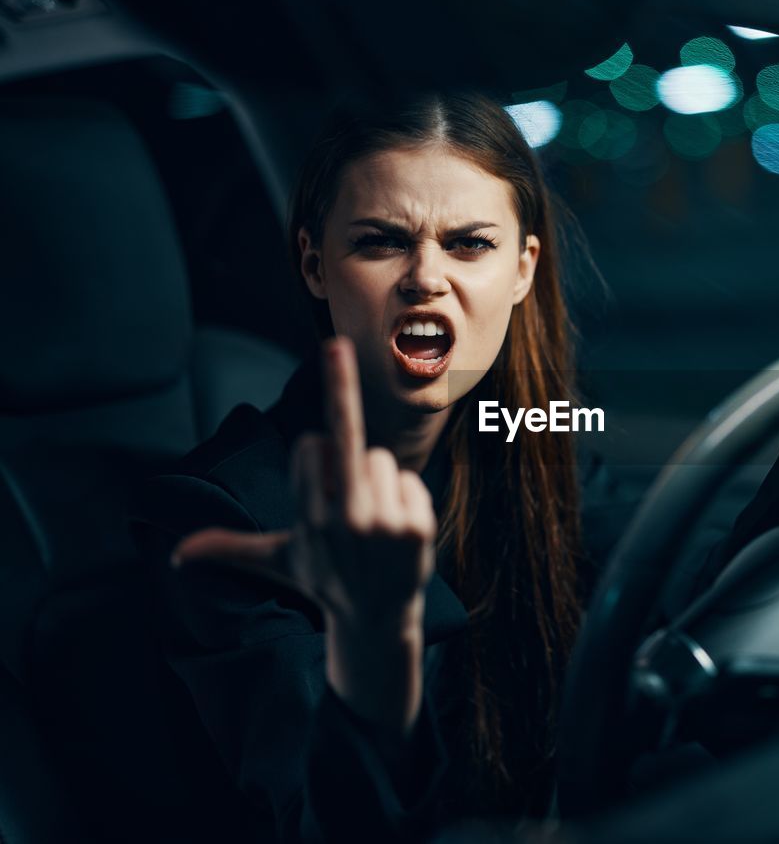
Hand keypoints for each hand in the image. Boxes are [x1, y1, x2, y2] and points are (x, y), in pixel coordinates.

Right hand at [173, 337, 436, 628]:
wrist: (375, 620)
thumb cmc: (324, 580)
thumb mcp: (276, 562)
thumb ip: (231, 549)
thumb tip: (176, 557)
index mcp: (310, 519)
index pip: (312, 448)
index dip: (314, 454)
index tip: (316, 468)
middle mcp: (346, 519)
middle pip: (346, 438)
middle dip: (338, 387)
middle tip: (334, 343)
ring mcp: (384, 523)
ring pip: (379, 458)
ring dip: (375, 480)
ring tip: (371, 520)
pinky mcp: (417, 528)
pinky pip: (410, 479)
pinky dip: (405, 496)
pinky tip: (396, 531)